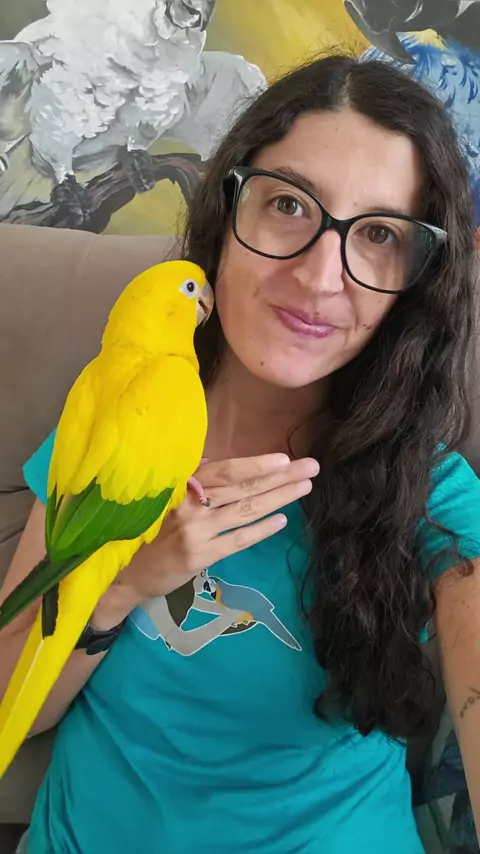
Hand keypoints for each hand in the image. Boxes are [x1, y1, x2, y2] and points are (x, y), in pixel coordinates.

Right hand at [106, 454, 318, 606]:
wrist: (124, 571)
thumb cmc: (148, 529)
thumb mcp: (166, 498)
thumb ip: (194, 482)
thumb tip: (222, 463)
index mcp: (181, 484)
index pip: (225, 470)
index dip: (255, 464)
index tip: (284, 458)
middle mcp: (187, 503)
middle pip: (242, 488)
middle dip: (280, 477)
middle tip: (310, 467)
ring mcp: (193, 530)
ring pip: (244, 511)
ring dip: (278, 498)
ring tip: (304, 488)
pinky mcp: (198, 556)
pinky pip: (236, 540)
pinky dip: (261, 530)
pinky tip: (282, 521)